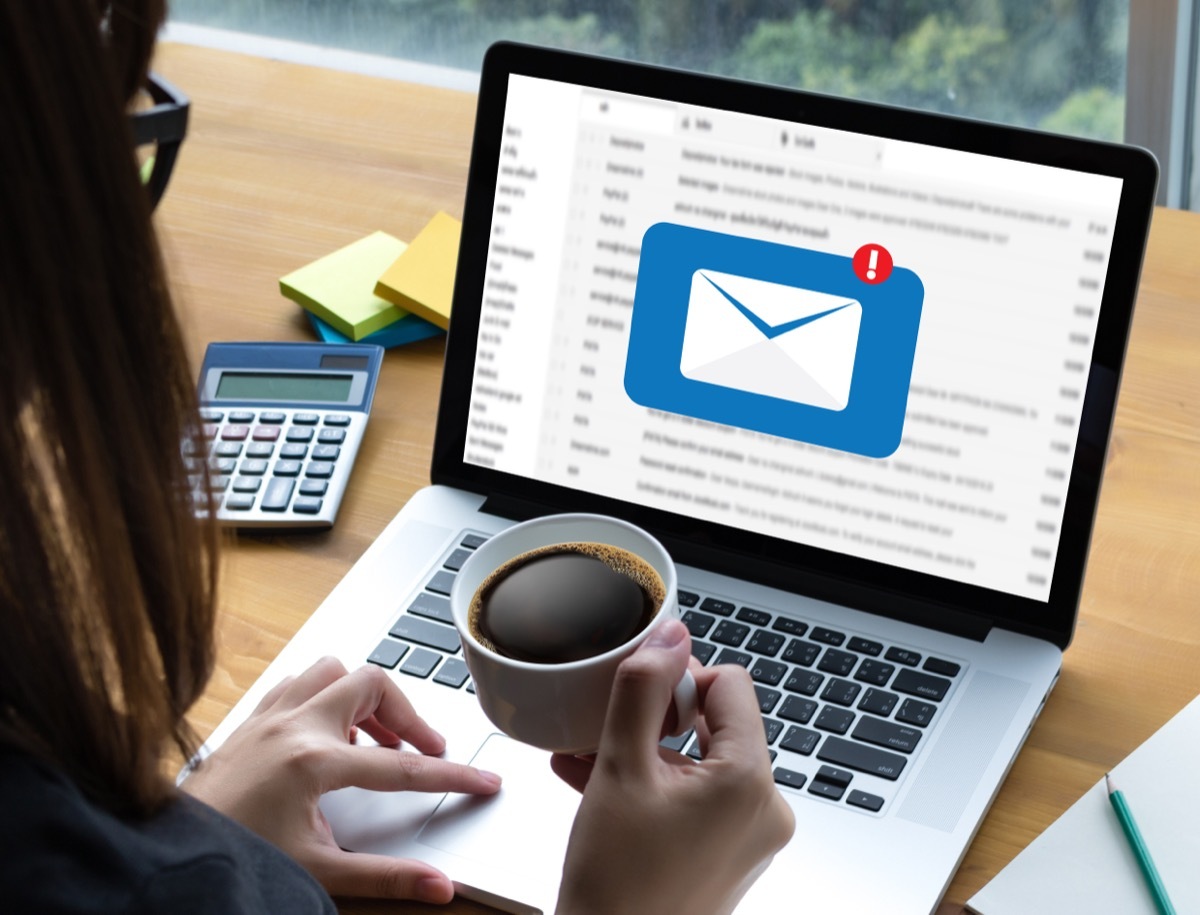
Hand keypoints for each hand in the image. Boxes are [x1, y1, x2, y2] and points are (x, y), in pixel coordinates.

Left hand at [181, 657, 500, 903]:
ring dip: (362, 696)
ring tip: (373, 737)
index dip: (451, 775)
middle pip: (373, 685)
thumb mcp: (317, 871)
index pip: (402, 766)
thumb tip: (439, 886)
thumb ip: (387, 876)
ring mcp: (268, 717)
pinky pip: (297, 682)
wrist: (168, 859)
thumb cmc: (234, 860)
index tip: (484, 780)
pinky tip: (327, 730)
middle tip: (423, 750)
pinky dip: (324, 695)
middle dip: (408, 715)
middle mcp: (292, 727)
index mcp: (312, 763)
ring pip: (332, 670)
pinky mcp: (249, 720)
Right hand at [551, 620, 793, 913]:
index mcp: (750, 782)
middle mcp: (765, 810)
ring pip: (700, 760)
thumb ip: (642, 691)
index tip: (636, 700)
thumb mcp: (618, 769)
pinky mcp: (729, 855)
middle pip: (716, 722)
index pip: (730, 684)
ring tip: (590, 759)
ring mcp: (750, 837)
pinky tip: (601, 786)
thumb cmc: (615, 888)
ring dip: (646, 752)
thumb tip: (669, 635)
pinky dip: (655, 785)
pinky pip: (697, 797)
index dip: (678, 680)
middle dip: (656, 719)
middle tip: (607, 732)